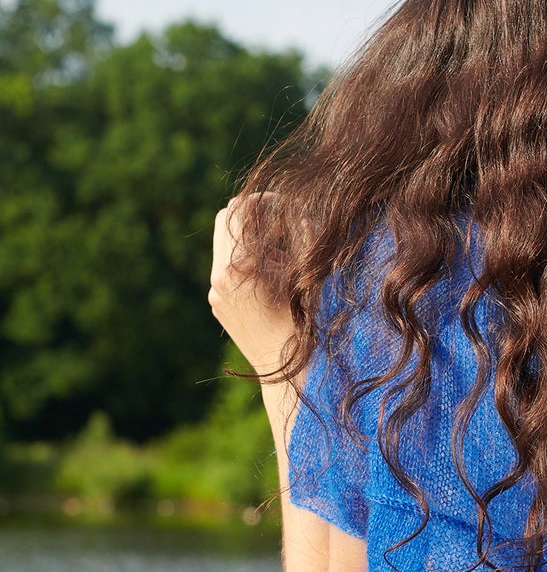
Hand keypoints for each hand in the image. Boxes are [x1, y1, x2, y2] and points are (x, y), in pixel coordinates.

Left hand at [209, 194, 293, 375]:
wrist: (287, 371)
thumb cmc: (306, 322)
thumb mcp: (308, 273)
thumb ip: (302, 233)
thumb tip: (295, 208)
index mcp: (240, 266)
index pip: (240, 210)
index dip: (264, 201)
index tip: (284, 207)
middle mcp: (219, 276)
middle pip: (225, 219)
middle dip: (251, 215)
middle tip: (279, 223)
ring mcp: (214, 291)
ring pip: (224, 245)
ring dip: (249, 241)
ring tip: (280, 262)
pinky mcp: (216, 303)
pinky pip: (225, 269)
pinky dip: (244, 264)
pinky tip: (269, 284)